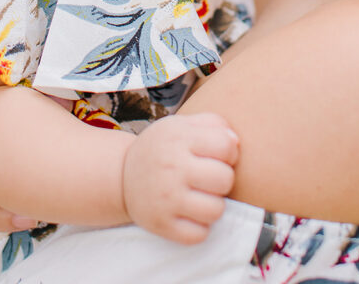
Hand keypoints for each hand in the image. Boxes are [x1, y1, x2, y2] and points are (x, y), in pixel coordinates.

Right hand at [122, 112, 237, 244]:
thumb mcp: (181, 125)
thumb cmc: (163, 148)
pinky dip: (199, 227)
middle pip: (225, 179)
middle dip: (222, 180)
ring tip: (200, 197)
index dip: (229, 152)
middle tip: (208, 178)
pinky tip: (189, 214)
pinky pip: (200, 234)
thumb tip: (236, 142)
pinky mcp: (162, 225)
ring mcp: (166, 198)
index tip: (216, 156)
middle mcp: (172, 167)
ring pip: (216, 210)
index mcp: (179, 138)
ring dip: (213, 206)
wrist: (122, 175)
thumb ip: (212, 124)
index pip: (226, 146)